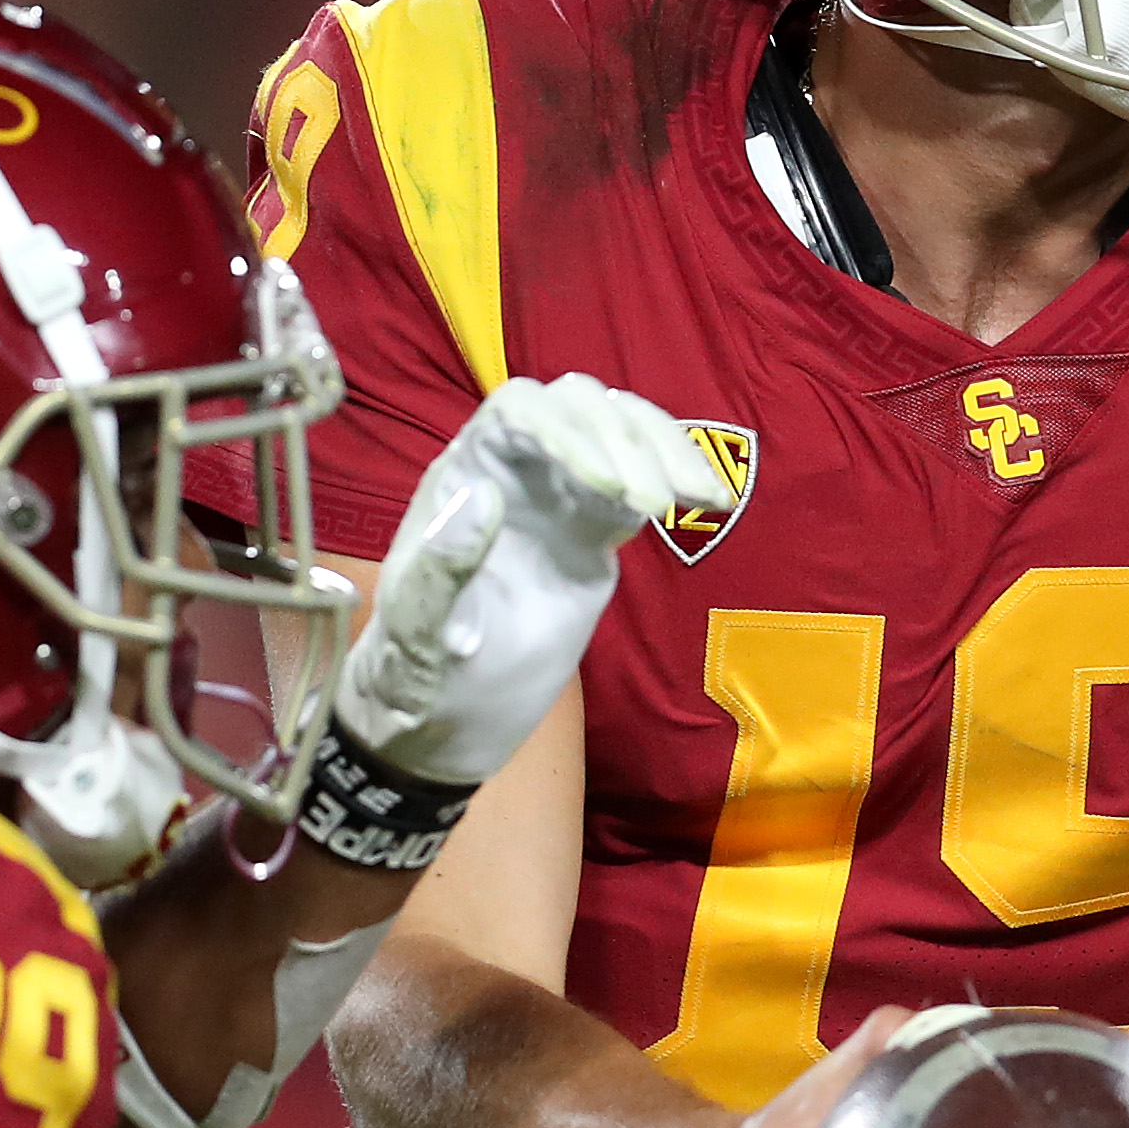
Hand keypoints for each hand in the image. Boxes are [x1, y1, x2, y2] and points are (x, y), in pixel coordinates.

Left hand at [333, 377, 732, 788]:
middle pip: (575, 405)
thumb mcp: (417, 635)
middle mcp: (511, 472)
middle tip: (655, 507)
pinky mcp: (593, 530)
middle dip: (624, 439)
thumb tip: (486, 493)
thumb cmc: (419, 679)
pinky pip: (640, 480)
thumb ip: (440, 570)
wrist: (446, 722)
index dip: (569, 433)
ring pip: (616, 429)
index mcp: (462, 478)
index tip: (610, 489)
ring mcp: (556, 497)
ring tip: (700, 497)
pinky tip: (712, 500)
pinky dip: (680, 478)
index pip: (518, 413)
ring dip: (663, 448)